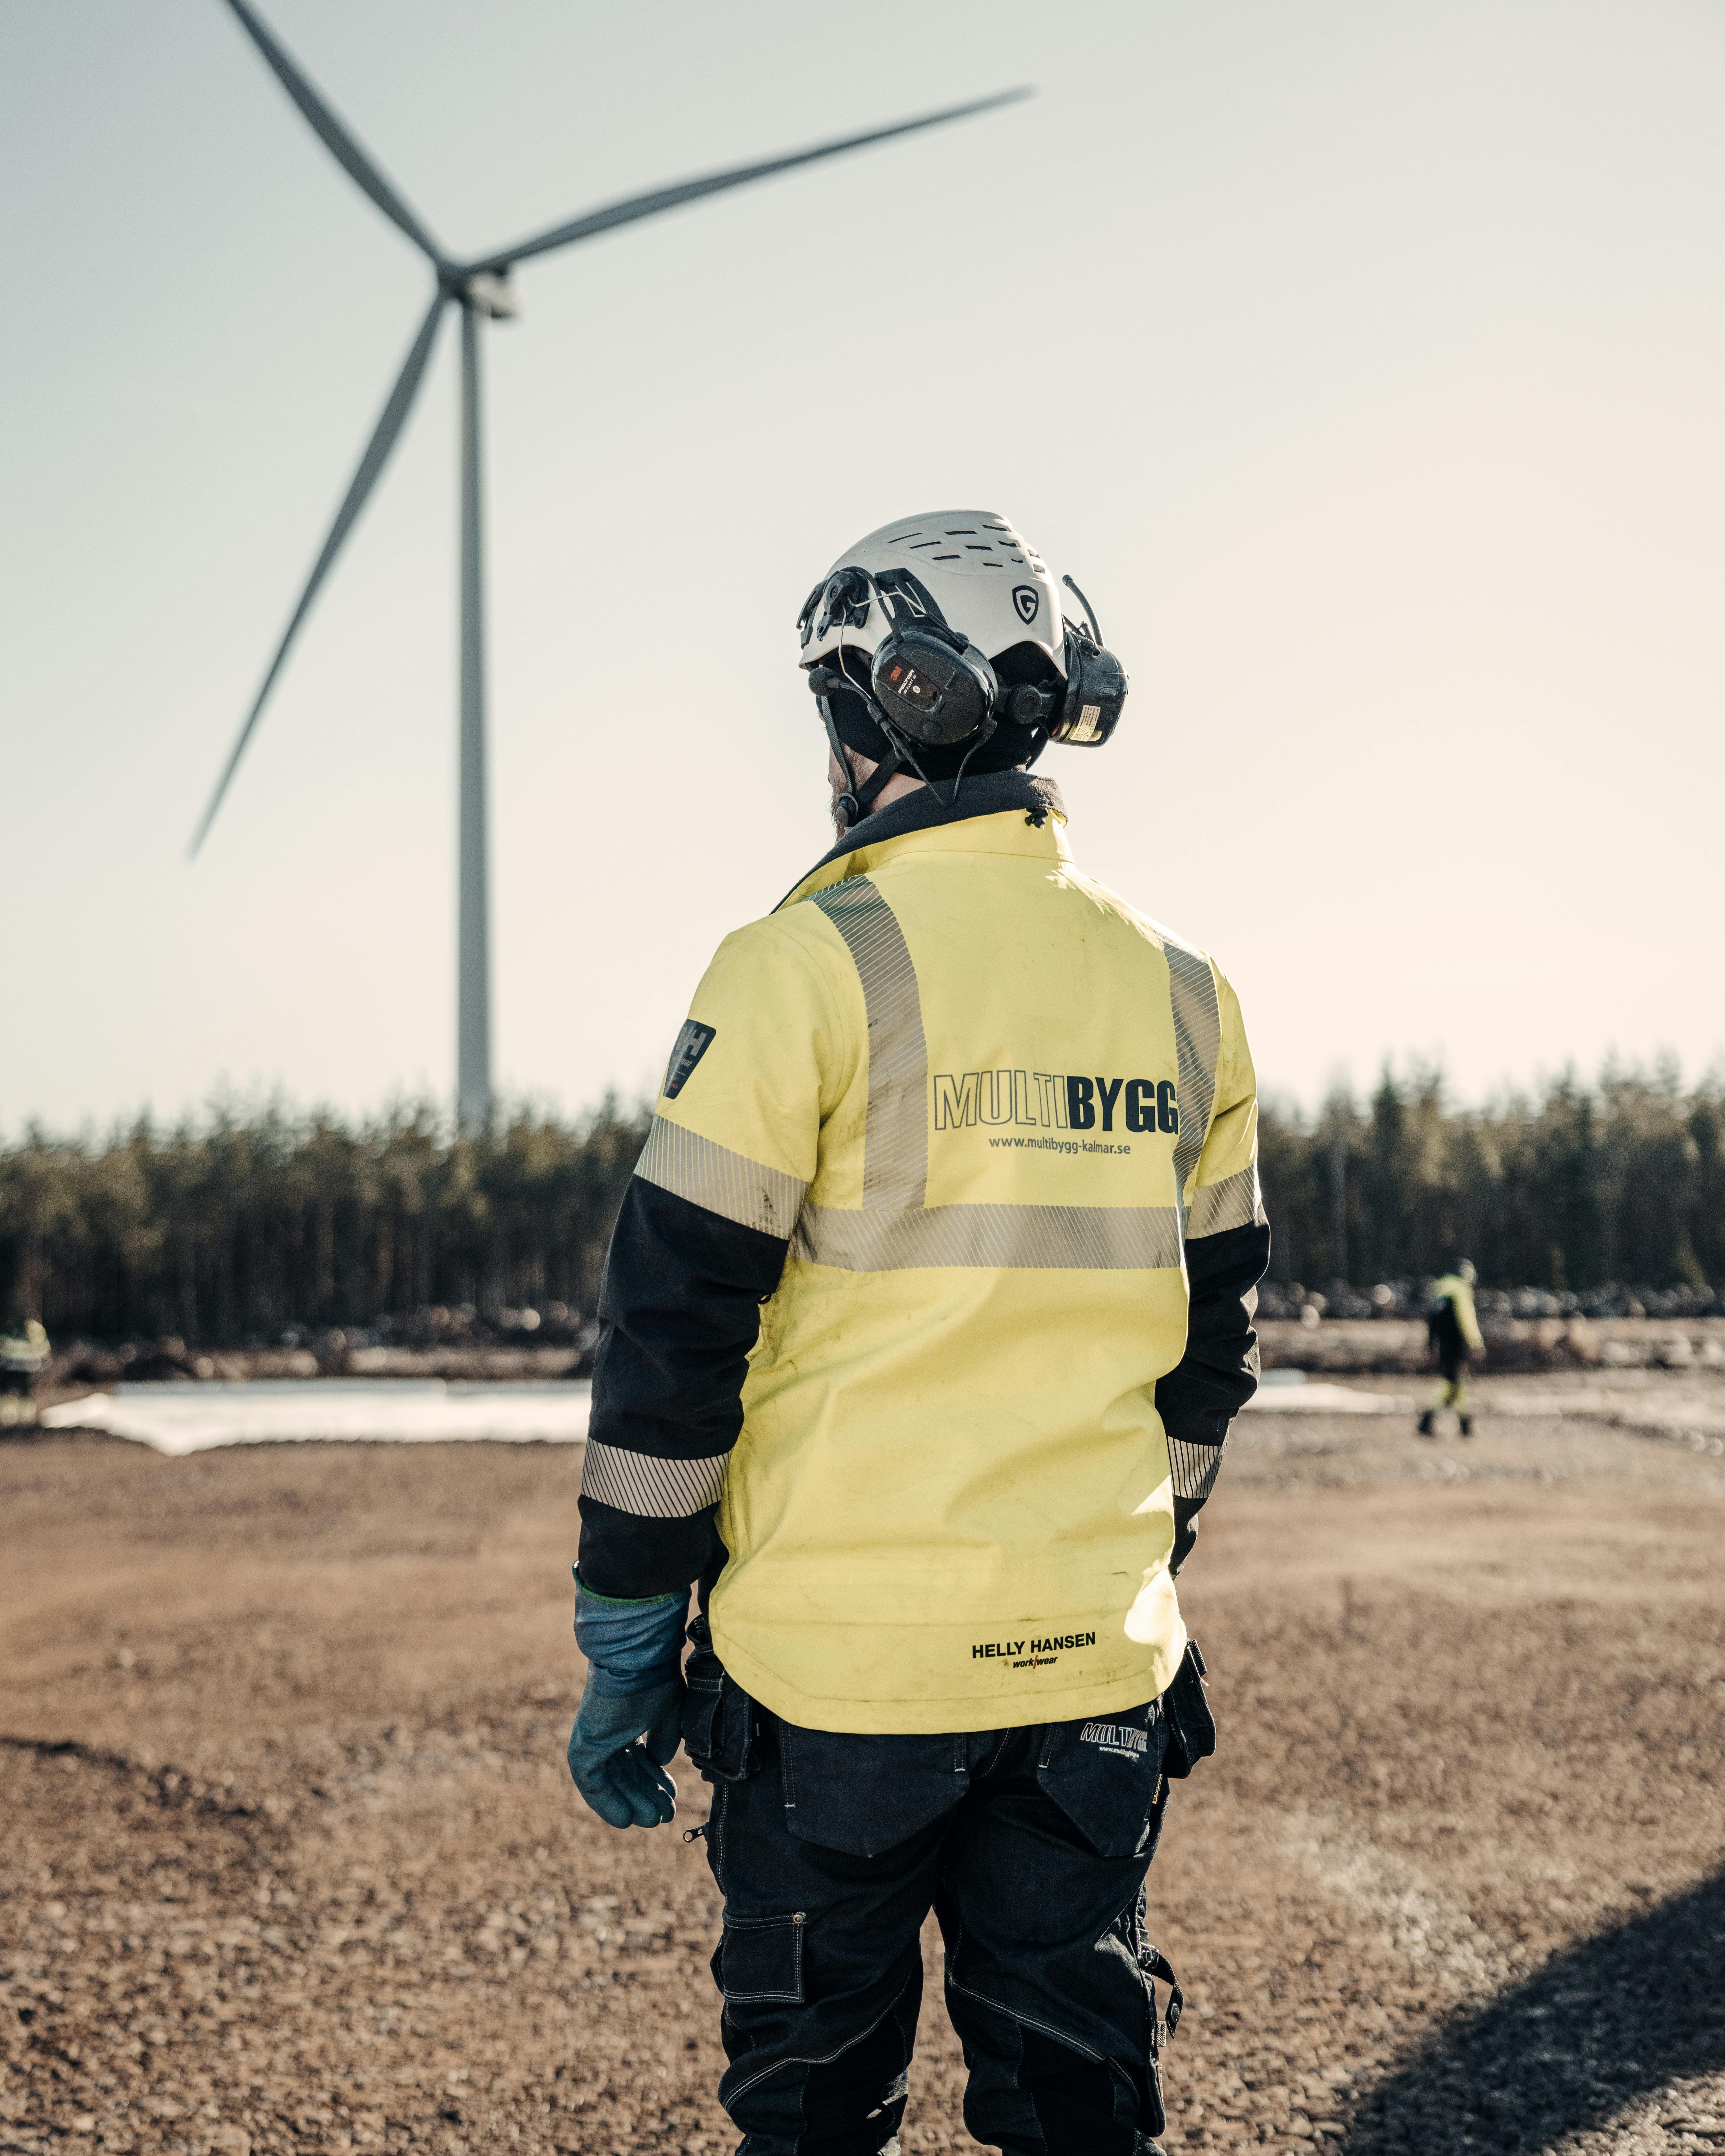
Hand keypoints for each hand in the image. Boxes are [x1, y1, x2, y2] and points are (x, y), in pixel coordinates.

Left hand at [566, 1678, 682, 1829]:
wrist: (637, 1660)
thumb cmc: (654, 1680)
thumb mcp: (668, 1712)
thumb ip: (664, 1739)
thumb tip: (658, 1762)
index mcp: (626, 1721)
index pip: (639, 1759)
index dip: (656, 1781)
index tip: (672, 1797)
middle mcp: (607, 1731)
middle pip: (626, 1774)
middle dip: (646, 1796)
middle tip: (665, 1817)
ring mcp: (593, 1739)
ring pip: (611, 1781)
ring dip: (632, 1803)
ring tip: (654, 1821)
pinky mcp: (583, 1747)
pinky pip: (592, 1784)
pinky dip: (608, 1803)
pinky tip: (626, 1820)